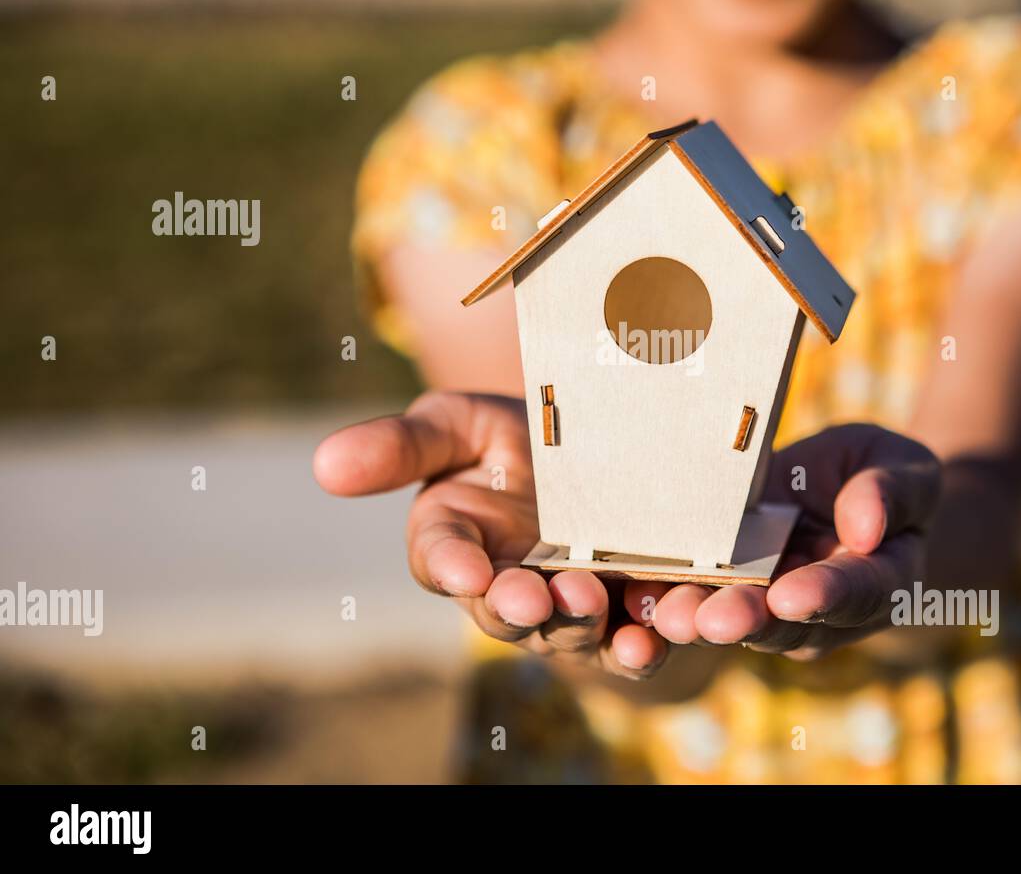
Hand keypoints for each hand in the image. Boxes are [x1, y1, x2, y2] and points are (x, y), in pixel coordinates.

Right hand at [313, 392, 670, 678]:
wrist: (608, 441)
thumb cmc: (517, 433)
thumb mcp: (459, 422)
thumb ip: (403, 445)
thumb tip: (323, 464)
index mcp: (456, 539)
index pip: (441, 558)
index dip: (452, 565)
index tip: (465, 568)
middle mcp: (507, 582)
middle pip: (505, 609)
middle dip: (518, 606)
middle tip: (533, 596)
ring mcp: (569, 601)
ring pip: (569, 629)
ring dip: (578, 623)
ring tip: (593, 602)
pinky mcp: (629, 609)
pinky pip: (631, 638)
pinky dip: (639, 642)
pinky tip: (652, 635)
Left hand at [624, 424, 939, 660]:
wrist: (840, 492)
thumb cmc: (880, 476)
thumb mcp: (904, 469)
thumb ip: (890, 494)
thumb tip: (866, 526)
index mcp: (877, 582)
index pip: (856, 593)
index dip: (824, 595)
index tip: (793, 596)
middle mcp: (819, 609)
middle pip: (783, 622)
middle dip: (744, 619)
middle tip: (713, 620)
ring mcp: (767, 603)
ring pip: (731, 618)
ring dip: (695, 618)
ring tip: (664, 614)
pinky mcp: (723, 586)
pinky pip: (693, 596)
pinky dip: (661, 597)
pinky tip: (631, 594)